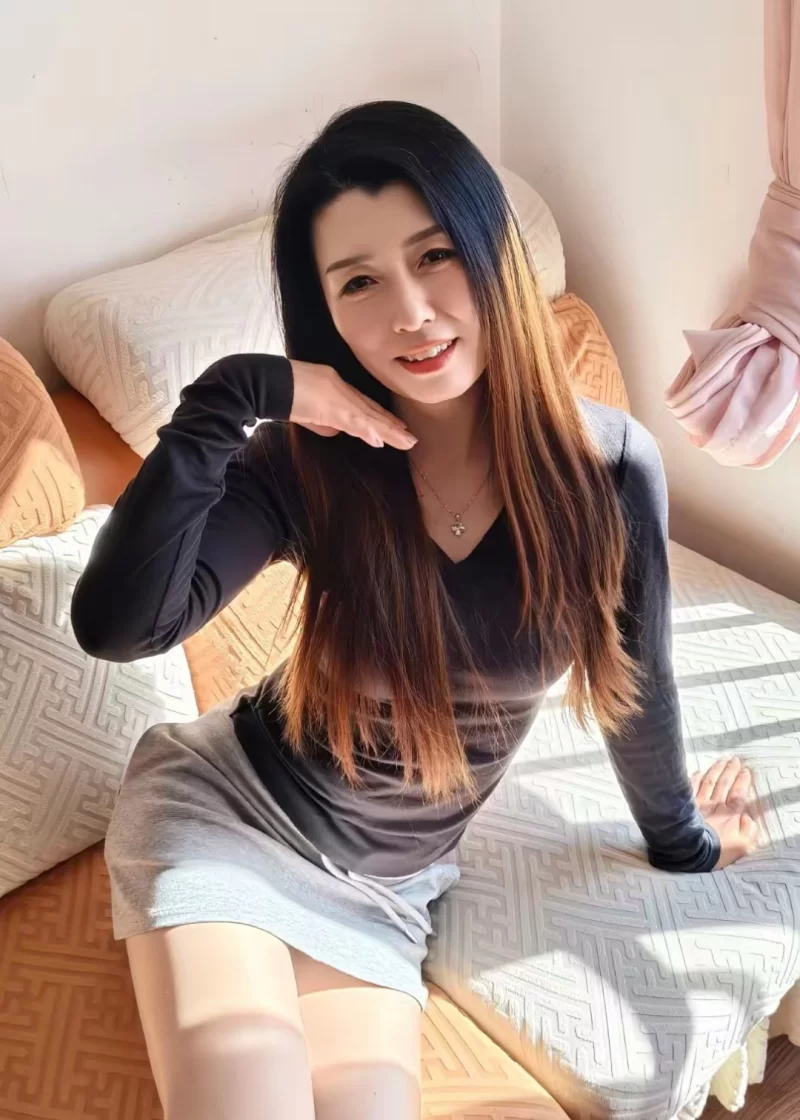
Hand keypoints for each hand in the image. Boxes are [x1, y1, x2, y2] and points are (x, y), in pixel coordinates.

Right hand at [288, 359, 416, 450]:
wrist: (265, 380)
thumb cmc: (277, 389)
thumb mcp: (304, 406)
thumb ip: (320, 419)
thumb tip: (334, 430)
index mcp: (334, 385)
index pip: (362, 404)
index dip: (380, 416)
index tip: (395, 425)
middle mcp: (340, 388)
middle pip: (370, 410)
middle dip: (390, 425)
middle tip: (409, 437)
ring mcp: (336, 396)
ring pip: (367, 416)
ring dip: (387, 431)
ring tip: (406, 442)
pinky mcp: (329, 406)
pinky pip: (352, 421)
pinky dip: (366, 430)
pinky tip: (380, 439)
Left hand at [690, 757, 759, 869]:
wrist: (689, 853)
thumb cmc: (717, 852)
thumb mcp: (742, 846)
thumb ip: (750, 830)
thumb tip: (749, 816)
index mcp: (730, 814)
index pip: (738, 793)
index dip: (743, 780)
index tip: (746, 769)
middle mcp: (715, 805)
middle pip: (725, 783)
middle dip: (731, 770)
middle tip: (735, 759)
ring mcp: (699, 803)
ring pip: (709, 781)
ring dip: (716, 769)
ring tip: (722, 760)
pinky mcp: (685, 805)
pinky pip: (691, 787)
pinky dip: (695, 778)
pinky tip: (698, 771)